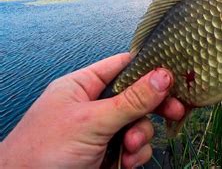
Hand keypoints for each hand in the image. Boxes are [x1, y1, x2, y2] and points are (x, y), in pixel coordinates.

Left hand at [0, 53, 184, 168]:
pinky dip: (137, 154)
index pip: (123, 66)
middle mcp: (95, 105)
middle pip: (137, 97)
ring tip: (130, 148)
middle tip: (175, 110)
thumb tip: (163, 76)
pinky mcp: (109, 153)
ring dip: (141, 136)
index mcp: (83, 86)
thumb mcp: (91, 121)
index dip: (149, 68)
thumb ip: (130, 100)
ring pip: (140, 124)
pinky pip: (135, 146)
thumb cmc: (42, 153)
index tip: (174, 74)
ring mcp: (103, 130)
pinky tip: (127, 161)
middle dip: (154, 107)